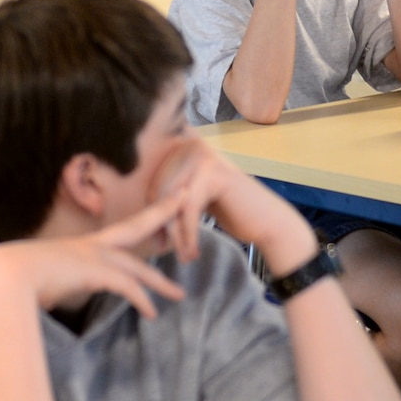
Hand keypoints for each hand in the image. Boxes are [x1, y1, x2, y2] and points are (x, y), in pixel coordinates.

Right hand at [0, 197, 191, 317]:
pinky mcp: (94, 272)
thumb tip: (52, 292)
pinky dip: (141, 299)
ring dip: (159, 282)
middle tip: (185, 199)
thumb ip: (56, 281)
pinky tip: (151, 313)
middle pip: (136, 226)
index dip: (144, 217)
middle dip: (162, 211)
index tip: (163, 205)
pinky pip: (127, 286)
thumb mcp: (45, 277)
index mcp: (81, 246)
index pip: (121, 229)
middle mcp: (91, 245)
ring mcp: (93, 257)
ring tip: (178, 295)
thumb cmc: (17, 278)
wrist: (5, 276)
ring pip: (137, 266)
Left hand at [145, 135, 316, 274]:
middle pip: (159, 191)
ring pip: (172, 202)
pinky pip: (188, 209)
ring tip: (183, 255)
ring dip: (175, 234)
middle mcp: (190, 145)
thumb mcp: (192, 197)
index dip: (152, 213)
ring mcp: (203, 156)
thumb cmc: (229, 211)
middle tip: (165, 249)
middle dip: (162, 225)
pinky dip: (189, 235)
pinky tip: (193, 252)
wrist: (267, 222)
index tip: (157, 239)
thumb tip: (133, 207)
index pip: (152, 182)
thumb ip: (168, 194)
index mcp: (183, 146)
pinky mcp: (213, 173)